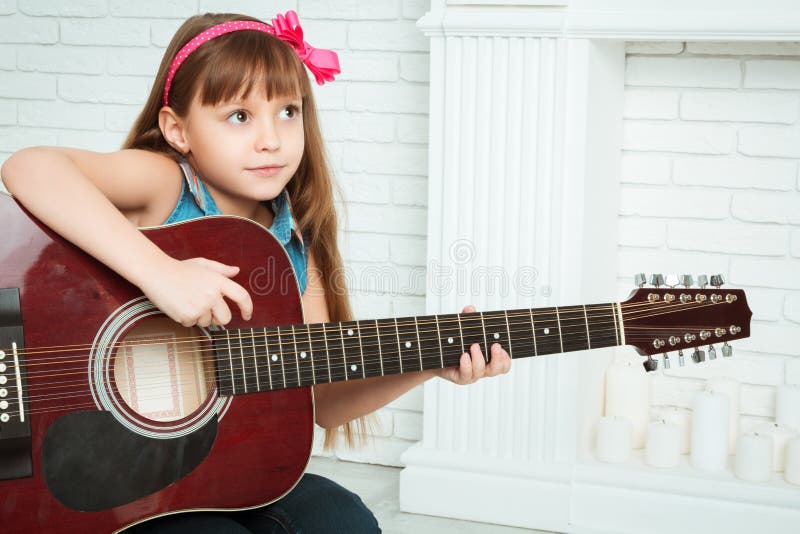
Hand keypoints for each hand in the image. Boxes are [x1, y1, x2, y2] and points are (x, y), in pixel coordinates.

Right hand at [137, 257, 252, 326]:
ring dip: (200, 317)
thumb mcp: (203, 264)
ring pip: (208, 322)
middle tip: (207, 309)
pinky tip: (179, 305)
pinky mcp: (188, 316)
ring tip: (188, 301)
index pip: (242, 296)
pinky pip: (193, 324)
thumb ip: (221, 269)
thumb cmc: (179, 268)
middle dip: (219, 318)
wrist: (156, 273)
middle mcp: (212, 294)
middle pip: (226, 318)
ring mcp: (201, 306)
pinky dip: (187, 319)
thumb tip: (236, 271)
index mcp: (219, 281)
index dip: (248, 308)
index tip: (247, 315)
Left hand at [435, 304, 511, 384]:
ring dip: (479, 358)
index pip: (503, 363)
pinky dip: (466, 365)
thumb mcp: (463, 329)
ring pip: (481, 371)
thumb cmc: (455, 344)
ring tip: (474, 346)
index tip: (502, 347)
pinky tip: (464, 356)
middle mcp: (482, 368)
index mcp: (488, 358)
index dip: (505, 358)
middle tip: (495, 346)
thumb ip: (468, 319)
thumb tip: (470, 309)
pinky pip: (466, 375)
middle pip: (497, 369)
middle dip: (497, 358)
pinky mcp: (460, 378)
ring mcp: (472, 374)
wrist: (436, 356)